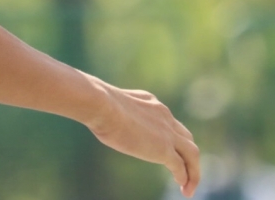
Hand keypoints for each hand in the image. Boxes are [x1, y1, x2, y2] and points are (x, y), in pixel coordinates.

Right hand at [87, 83, 199, 197]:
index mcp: (150, 102)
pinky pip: (182, 167)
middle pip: (186, 136)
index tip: (167, 147)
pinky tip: (183, 189)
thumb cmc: (98, 104)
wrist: (102, 104)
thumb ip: (115, 113)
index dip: (170, 135)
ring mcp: (166, 132)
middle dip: (187, 153)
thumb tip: (100, 119)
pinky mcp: (164, 149)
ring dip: (193, 170)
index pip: (168, 120)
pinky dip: (187, 179)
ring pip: (192, 153)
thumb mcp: (110, 106)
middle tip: (185, 168)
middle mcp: (164, 115)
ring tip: (189, 186)